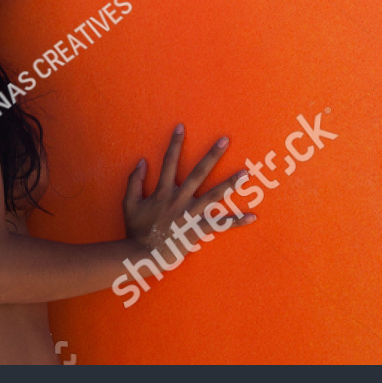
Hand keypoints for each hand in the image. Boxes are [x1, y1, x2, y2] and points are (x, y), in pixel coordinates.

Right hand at [122, 123, 254, 250]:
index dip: (175, 144)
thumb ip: (134, 181)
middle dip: (212, 155)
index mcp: (163, 191)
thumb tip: (142, 161)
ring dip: (231, 183)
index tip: (182, 127)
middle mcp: (179, 198)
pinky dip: (236, 221)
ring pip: (214, 195)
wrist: (141, 254)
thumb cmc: (135, 230)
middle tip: (225, 140)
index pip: (169, 162)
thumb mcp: (129, 203)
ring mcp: (190, 214)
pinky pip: (220, 224)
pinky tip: (252, 217)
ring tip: (246, 173)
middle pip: (198, 172)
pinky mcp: (197, 229)